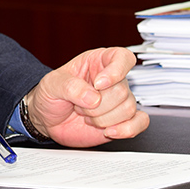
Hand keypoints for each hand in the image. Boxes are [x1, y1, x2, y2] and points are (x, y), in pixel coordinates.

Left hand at [21, 47, 148, 147]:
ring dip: (102, 119)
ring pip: (128, 109)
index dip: (115, 71)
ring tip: (86, 116)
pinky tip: (109, 131)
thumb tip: (93, 98)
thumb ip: (70, 87)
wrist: (48, 119)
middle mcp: (113, 80)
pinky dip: (127, 129)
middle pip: (123, 90)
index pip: (122, 57)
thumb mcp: (52, 84)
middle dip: (97, 105)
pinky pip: (140, 122)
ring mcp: (118, 101)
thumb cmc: (52, 95)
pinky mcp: (122, 120)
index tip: (98, 84)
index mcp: (98, 62)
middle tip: (79, 106)